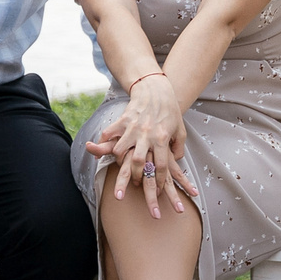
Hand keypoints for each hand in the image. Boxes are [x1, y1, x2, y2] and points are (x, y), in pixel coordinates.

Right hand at [86, 74, 198, 216]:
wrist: (156, 89)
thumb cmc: (169, 111)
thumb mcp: (180, 129)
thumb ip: (178, 147)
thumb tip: (176, 160)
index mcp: (163, 138)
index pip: (161, 165)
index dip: (159, 180)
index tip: (158, 190)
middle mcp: (147, 135)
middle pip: (138, 162)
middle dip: (136, 177)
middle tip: (136, 185)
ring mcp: (133, 128)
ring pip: (121, 150)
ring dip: (119, 162)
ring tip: (121, 168)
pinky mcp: (122, 120)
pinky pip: (109, 134)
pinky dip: (103, 143)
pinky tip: (100, 151)